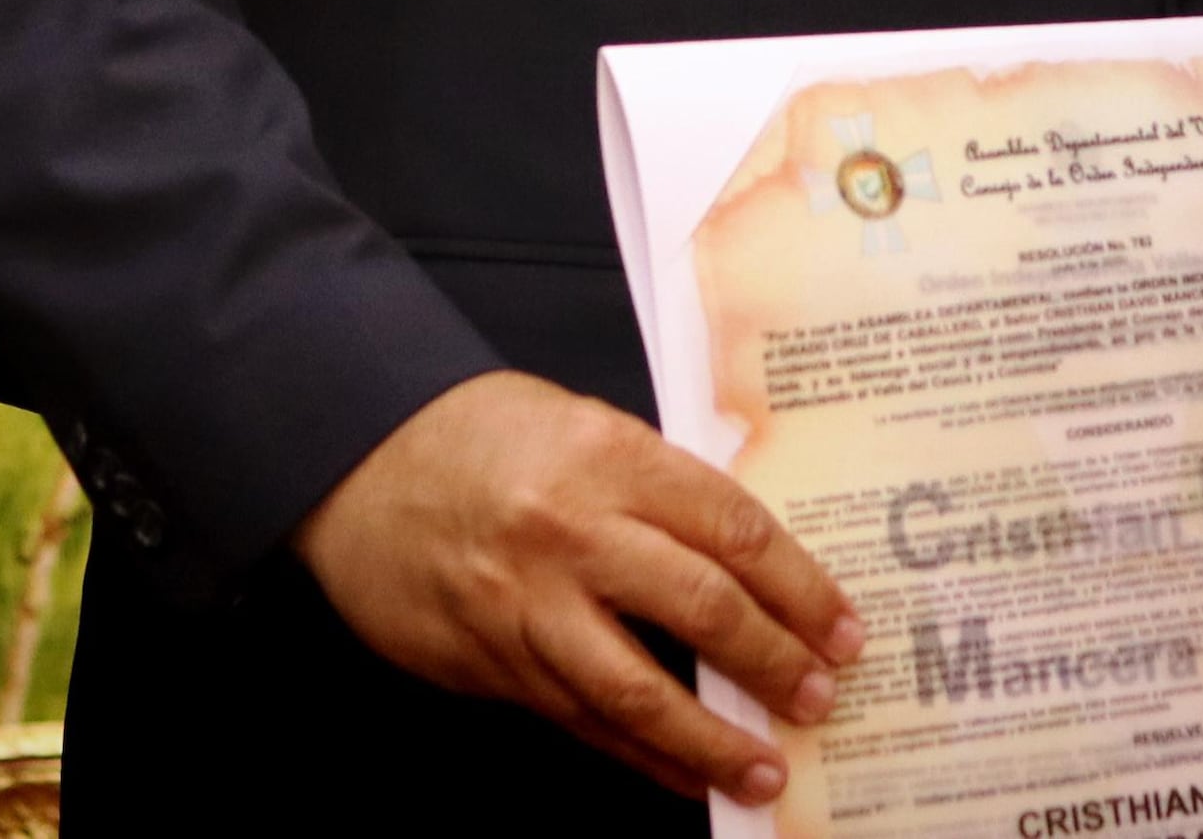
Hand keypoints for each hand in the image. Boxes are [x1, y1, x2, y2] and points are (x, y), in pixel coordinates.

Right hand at [292, 368, 862, 803]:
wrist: (359, 460)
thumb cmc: (480, 435)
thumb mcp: (581, 426)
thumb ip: (657, 487)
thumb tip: (746, 559)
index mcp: (611, 457)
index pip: (735, 529)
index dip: (801, 588)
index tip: (843, 628)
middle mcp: (574, 532)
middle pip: (702, 608)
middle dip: (775, 662)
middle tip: (821, 696)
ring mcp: (529, 606)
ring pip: (640, 689)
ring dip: (712, 740)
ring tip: (765, 769)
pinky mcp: (494, 661)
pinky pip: (584, 720)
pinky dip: (643, 756)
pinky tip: (687, 776)